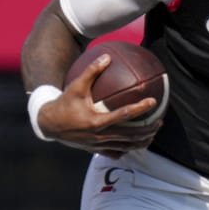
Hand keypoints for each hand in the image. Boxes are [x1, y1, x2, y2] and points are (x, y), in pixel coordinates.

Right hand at [36, 53, 161, 159]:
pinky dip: (127, 149)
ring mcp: (97, 145)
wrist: (49, 125)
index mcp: (96, 121)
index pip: (124, 115)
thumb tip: (108, 56)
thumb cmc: (63, 103)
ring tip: (153, 134)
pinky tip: (135, 144)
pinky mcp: (94, 150)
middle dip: (147, 129)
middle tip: (159, 121)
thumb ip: (92, 71)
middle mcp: (98, 136)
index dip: (140, 108)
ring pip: (125, 147)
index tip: (153, 101)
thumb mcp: (76, 86)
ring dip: (141, 141)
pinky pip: (115, 153)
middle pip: (130, 136)